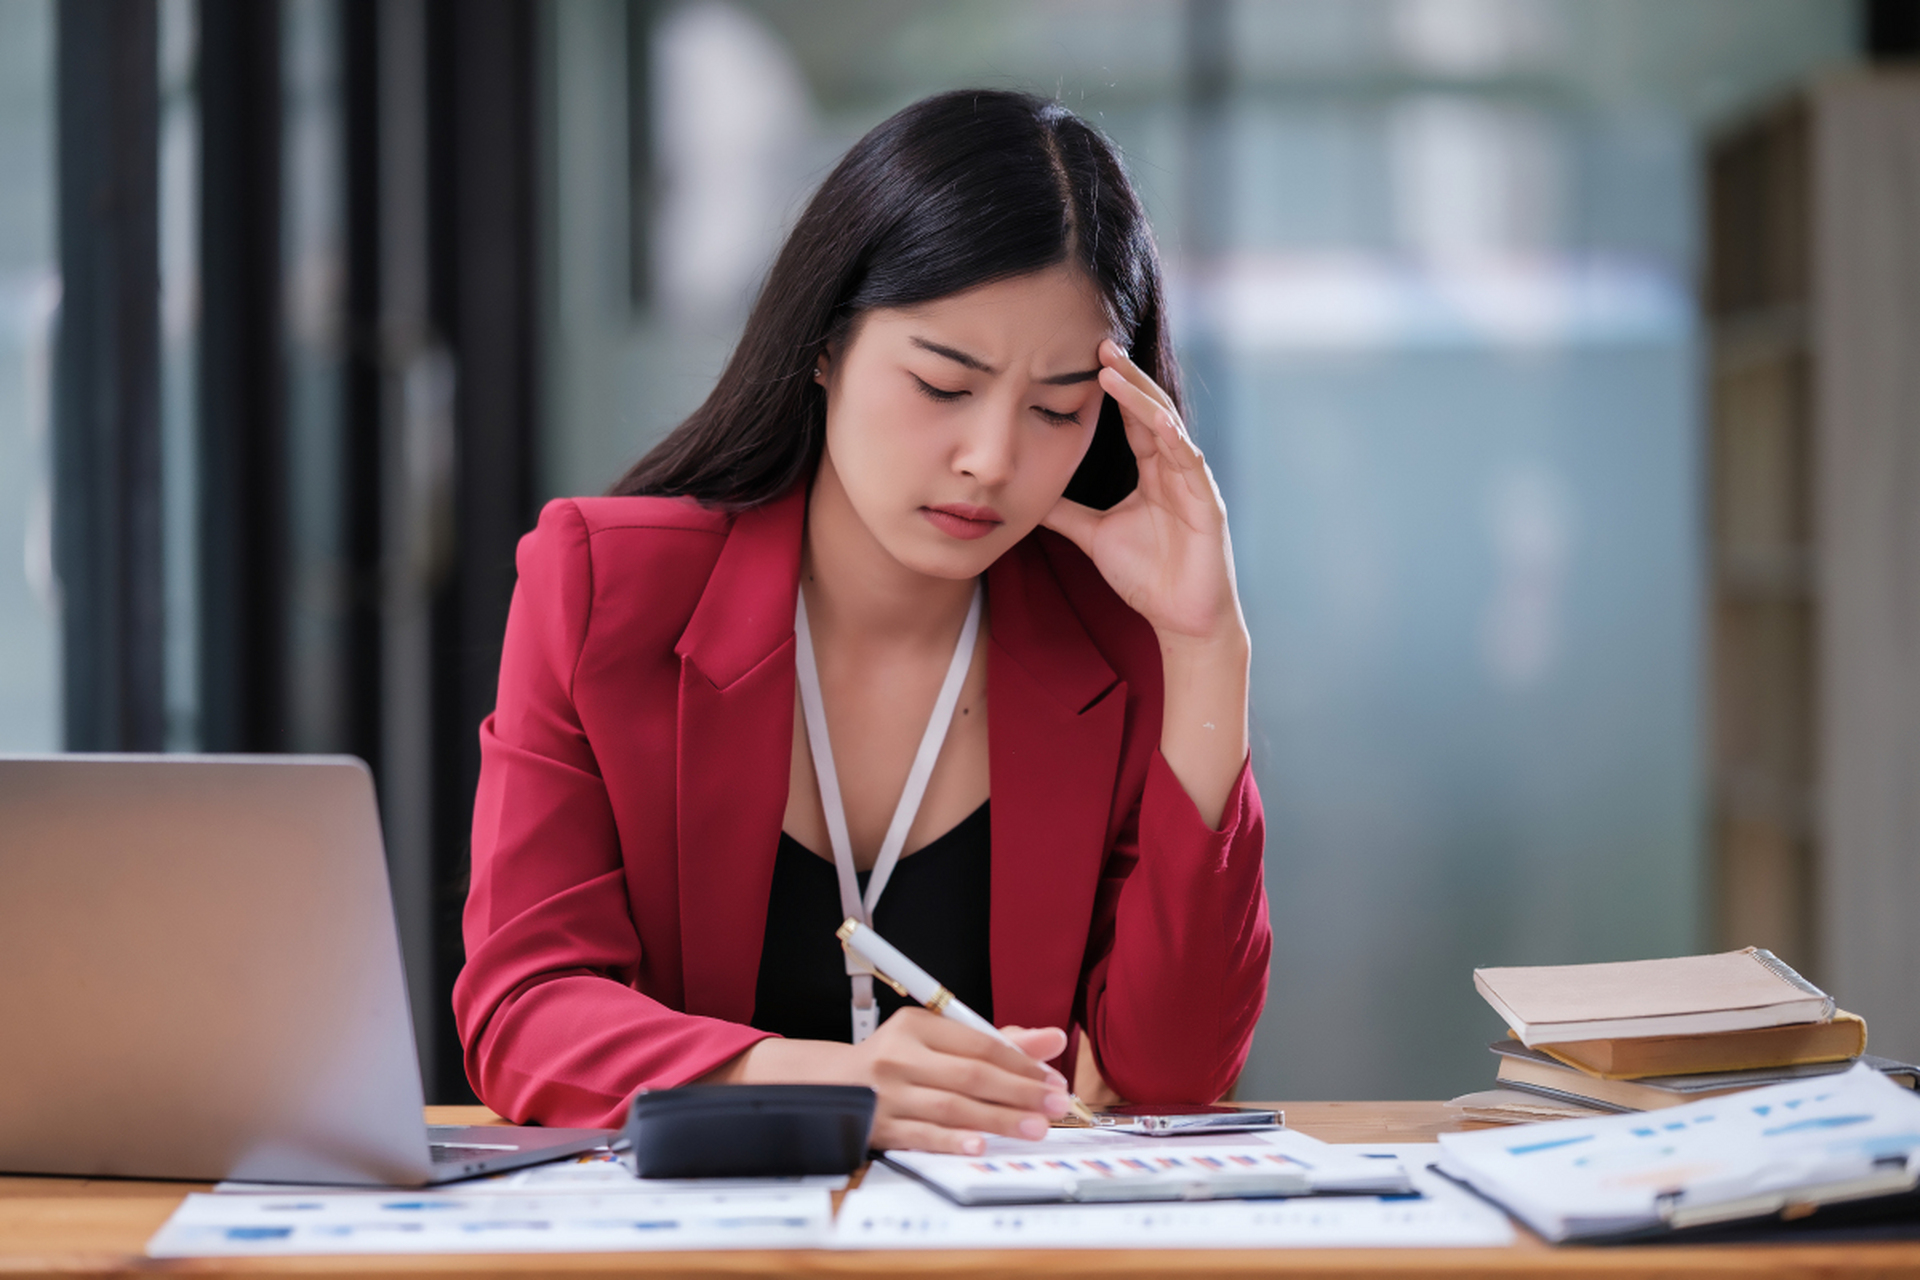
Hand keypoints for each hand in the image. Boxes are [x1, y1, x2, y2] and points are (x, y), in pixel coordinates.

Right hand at [853, 1011, 1069, 1153]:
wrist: (831, 1085)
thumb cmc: (897, 1062)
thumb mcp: (938, 1040)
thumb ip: (995, 1041)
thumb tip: (1053, 1039)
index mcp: (916, 1027)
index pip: (978, 1044)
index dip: (1021, 1062)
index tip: (1052, 1079)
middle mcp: (899, 1057)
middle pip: (970, 1075)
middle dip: (1020, 1092)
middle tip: (1056, 1105)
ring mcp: (886, 1094)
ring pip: (951, 1106)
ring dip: (998, 1118)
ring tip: (1035, 1127)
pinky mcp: (878, 1128)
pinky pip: (920, 1135)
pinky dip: (951, 1140)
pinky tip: (979, 1144)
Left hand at [1042, 340, 1243, 645]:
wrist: (1181, 619)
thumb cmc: (1146, 577)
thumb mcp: (1092, 535)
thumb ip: (1064, 511)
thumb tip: (1026, 492)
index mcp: (1152, 471)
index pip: (1132, 417)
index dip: (1113, 388)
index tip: (1087, 357)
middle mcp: (1175, 469)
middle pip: (1150, 409)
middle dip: (1127, 376)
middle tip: (1100, 344)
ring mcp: (1194, 483)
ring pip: (1168, 427)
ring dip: (1142, 397)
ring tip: (1114, 370)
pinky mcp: (1208, 504)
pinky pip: (1190, 463)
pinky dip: (1173, 438)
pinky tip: (1154, 418)